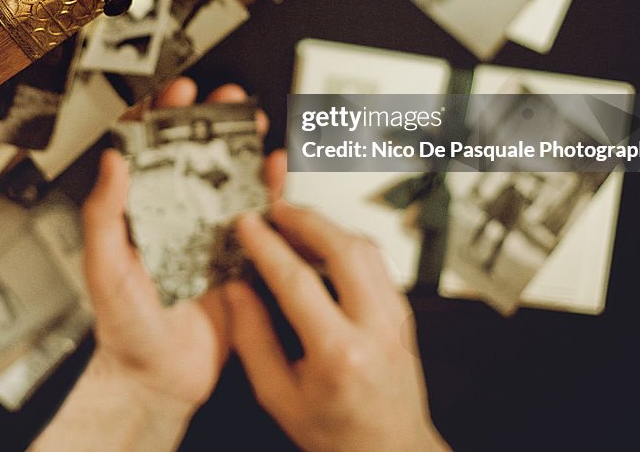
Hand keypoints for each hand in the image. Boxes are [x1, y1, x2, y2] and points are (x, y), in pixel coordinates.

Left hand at [33, 77, 275, 450]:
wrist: (159, 377)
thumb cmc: (124, 326)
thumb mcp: (104, 266)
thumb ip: (104, 213)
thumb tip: (113, 160)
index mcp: (143, 210)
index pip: (151, 151)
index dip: (164, 117)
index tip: (178, 92)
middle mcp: (177, 215)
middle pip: (196, 155)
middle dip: (213, 121)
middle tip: (226, 98)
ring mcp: (210, 234)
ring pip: (231, 178)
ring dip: (245, 147)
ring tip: (255, 122)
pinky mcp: (239, 257)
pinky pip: (259, 218)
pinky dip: (272, 192)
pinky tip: (277, 172)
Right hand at [226, 202, 449, 451]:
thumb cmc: (335, 433)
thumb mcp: (278, 396)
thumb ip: (252, 340)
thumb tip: (235, 290)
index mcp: (339, 355)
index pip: (297, 281)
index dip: (267, 246)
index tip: (247, 224)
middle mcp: (375, 329)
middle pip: (343, 248)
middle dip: (305, 219)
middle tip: (275, 209)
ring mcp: (397, 317)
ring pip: (366, 248)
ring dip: (328, 226)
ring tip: (295, 221)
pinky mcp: (404, 312)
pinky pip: (377, 261)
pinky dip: (347, 243)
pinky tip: (324, 244)